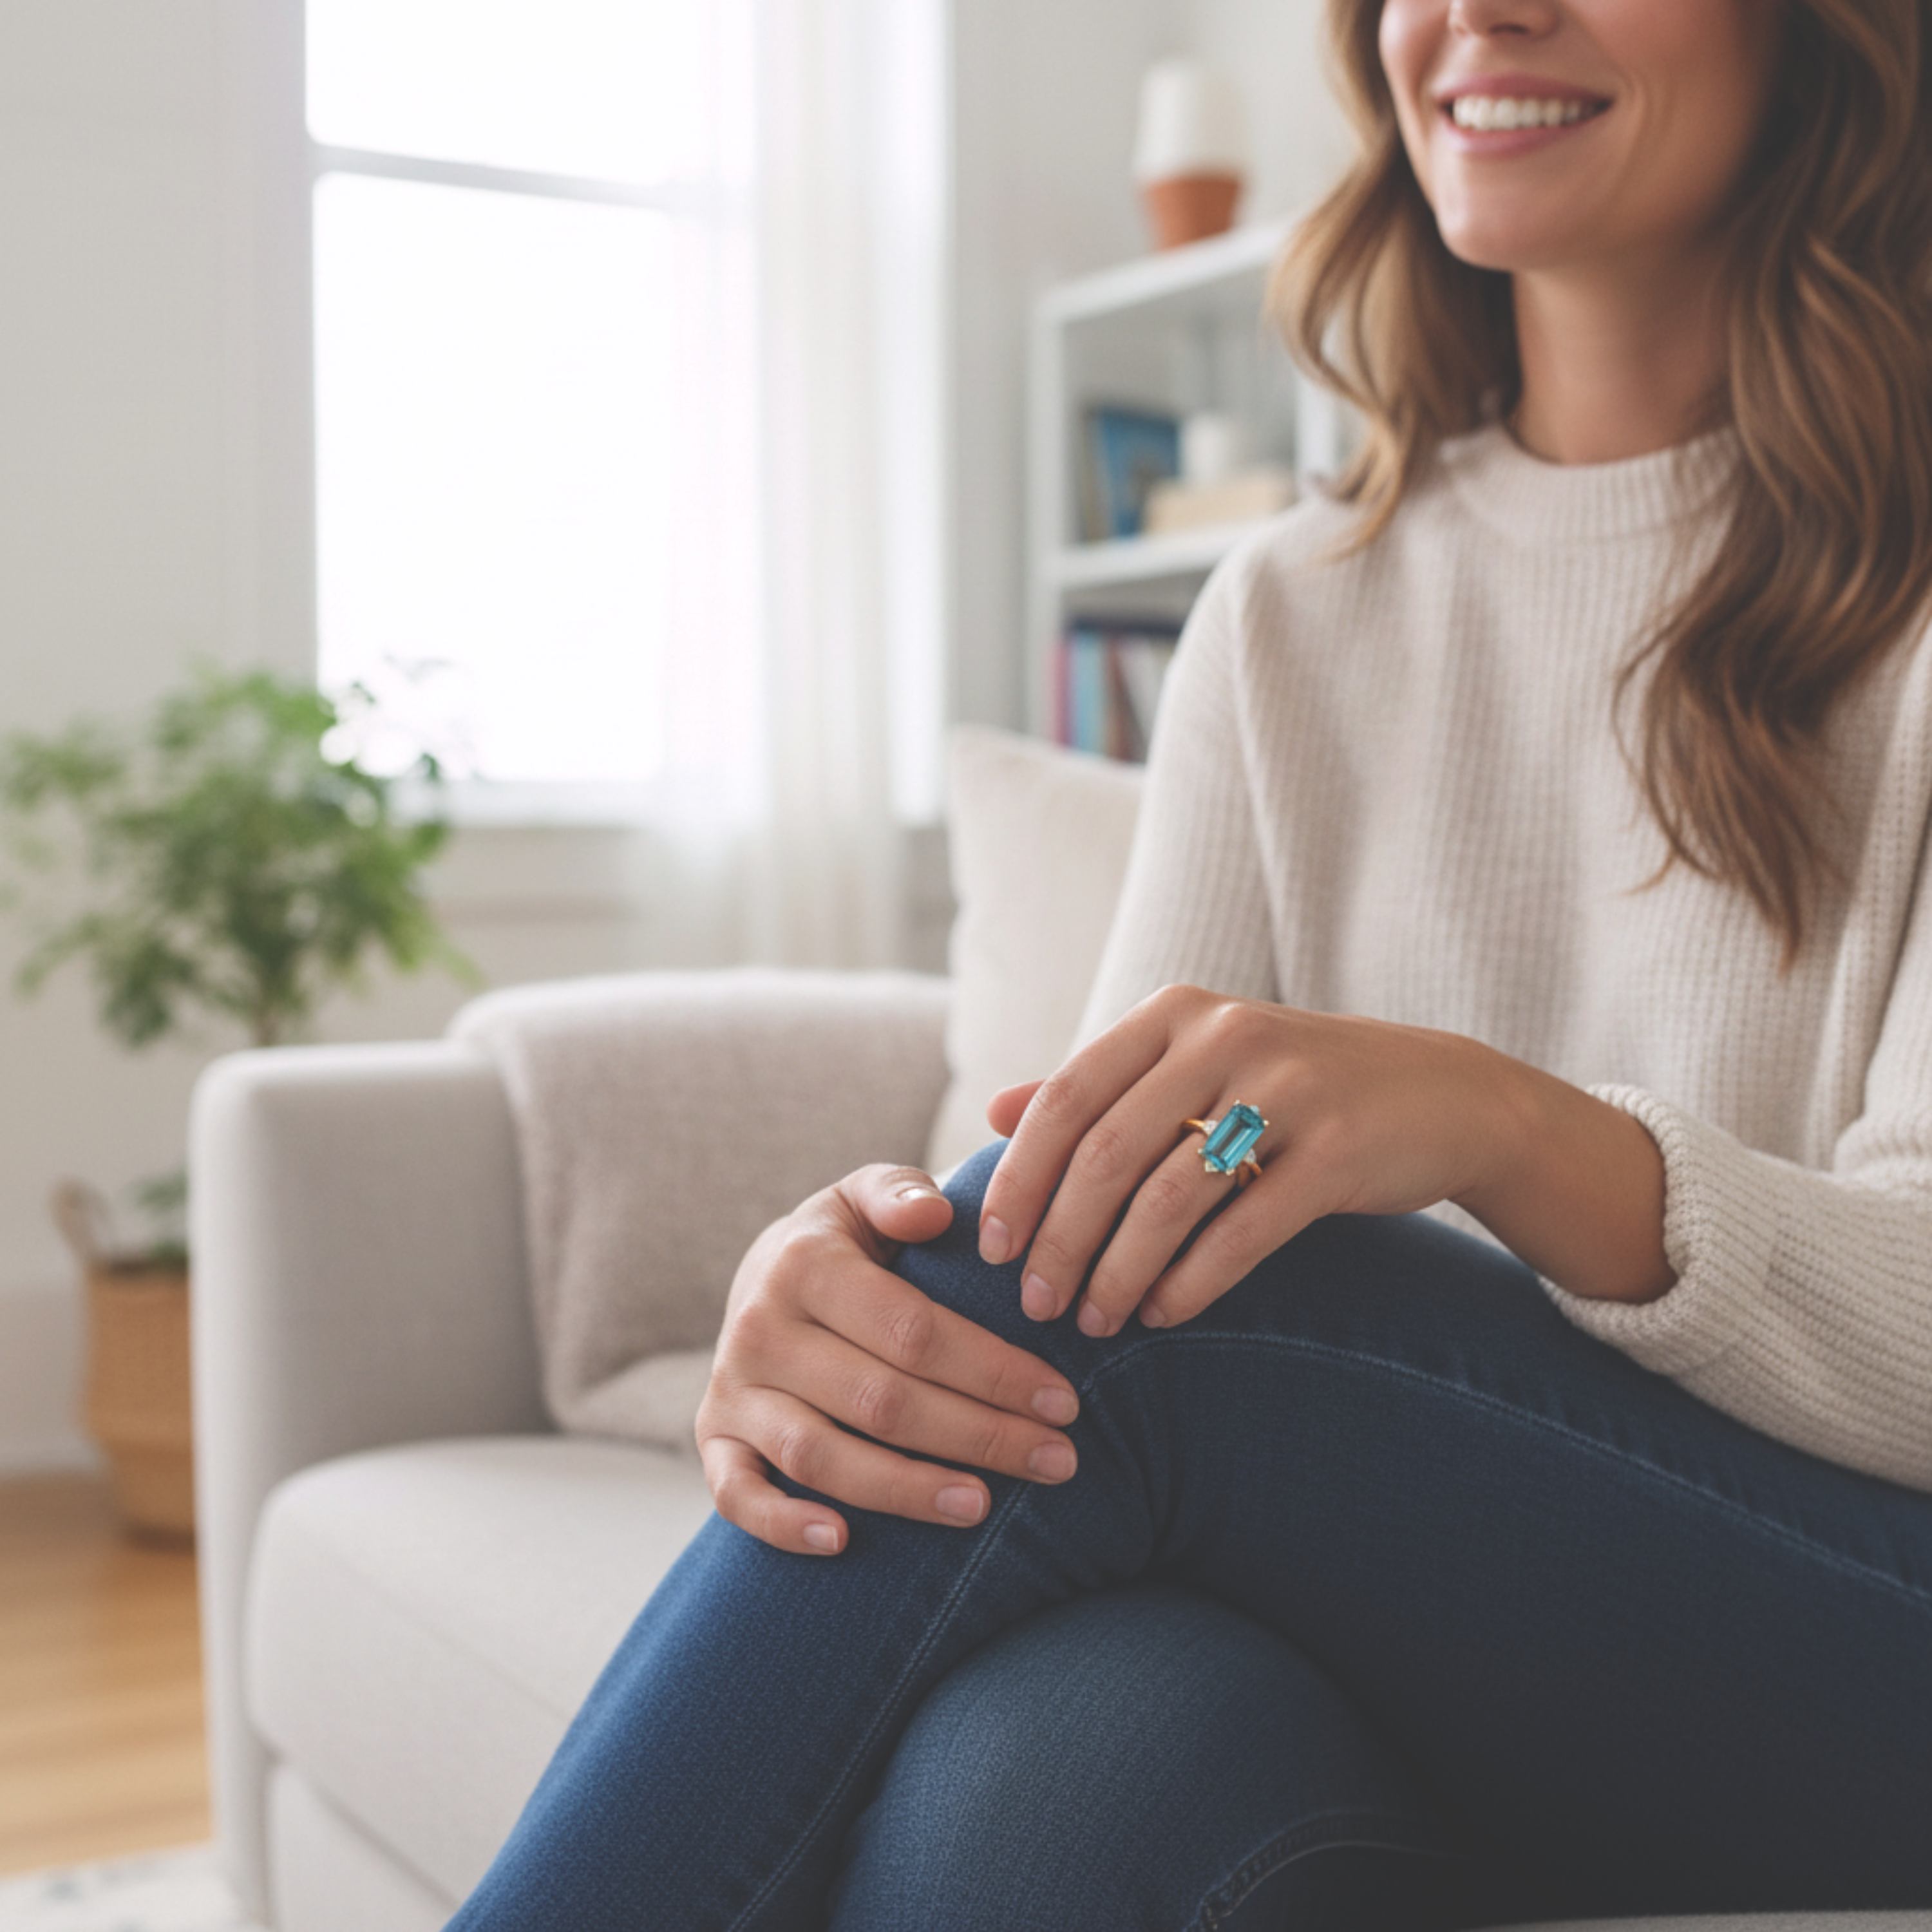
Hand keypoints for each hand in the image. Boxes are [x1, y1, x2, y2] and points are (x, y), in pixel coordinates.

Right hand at [697, 1164, 1082, 1556]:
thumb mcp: (867, 1197)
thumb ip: (899, 1193)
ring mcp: (732, 1389)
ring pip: (819, 1456)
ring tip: (982, 1506)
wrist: (760, 1278)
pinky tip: (843, 1541)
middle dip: (979, 1436)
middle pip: (880, 1401)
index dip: (993, 1371)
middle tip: (1057, 1461)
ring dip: (905, 1489)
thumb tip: (933, 1213)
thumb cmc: (844, 1243)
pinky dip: (783, 1523)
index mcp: (805, 1263)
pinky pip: (736, 1494)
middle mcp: (760, 1328)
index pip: (914, 1331)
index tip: (1063, 1402)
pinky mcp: (712, 1438)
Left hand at [977, 985, 1670, 1336]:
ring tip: (1091, 1321)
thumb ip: (1098, 1086)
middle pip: (1108, 1152)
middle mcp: (1225, 1037)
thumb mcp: (1195, 1064)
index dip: (1020, 1176)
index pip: (1068, 1096)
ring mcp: (1287, 1091)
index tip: (989, 1245)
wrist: (1442, 1094)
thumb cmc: (1293, 1088)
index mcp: (1175, 1014)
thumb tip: (993, 1111)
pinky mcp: (1339, 1151)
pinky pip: (1243, 1230)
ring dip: (1119, 1271)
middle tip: (1033, 1304)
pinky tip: (1163, 1315)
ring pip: (1169, 1196)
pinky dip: (1192, 1282)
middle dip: (1059, 1238)